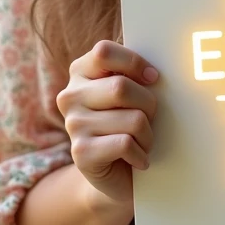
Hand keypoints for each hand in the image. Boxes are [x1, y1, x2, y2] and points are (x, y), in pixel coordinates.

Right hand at [56, 40, 158, 208]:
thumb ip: (133, 72)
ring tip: (142, 140)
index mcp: (80, 72)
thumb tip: (154, 67)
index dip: (134, 62)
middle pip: (121, 87)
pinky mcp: (81, 153)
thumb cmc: (128, 122)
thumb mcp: (129, 91)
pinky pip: (126, 144)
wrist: (117, 173)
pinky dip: (140, 153)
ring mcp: (73, 124)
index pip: (103, 51)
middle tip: (150, 117)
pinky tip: (138, 157)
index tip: (153, 78)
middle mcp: (70, 96)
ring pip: (131, 118)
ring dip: (147, 133)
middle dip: (148, 104)